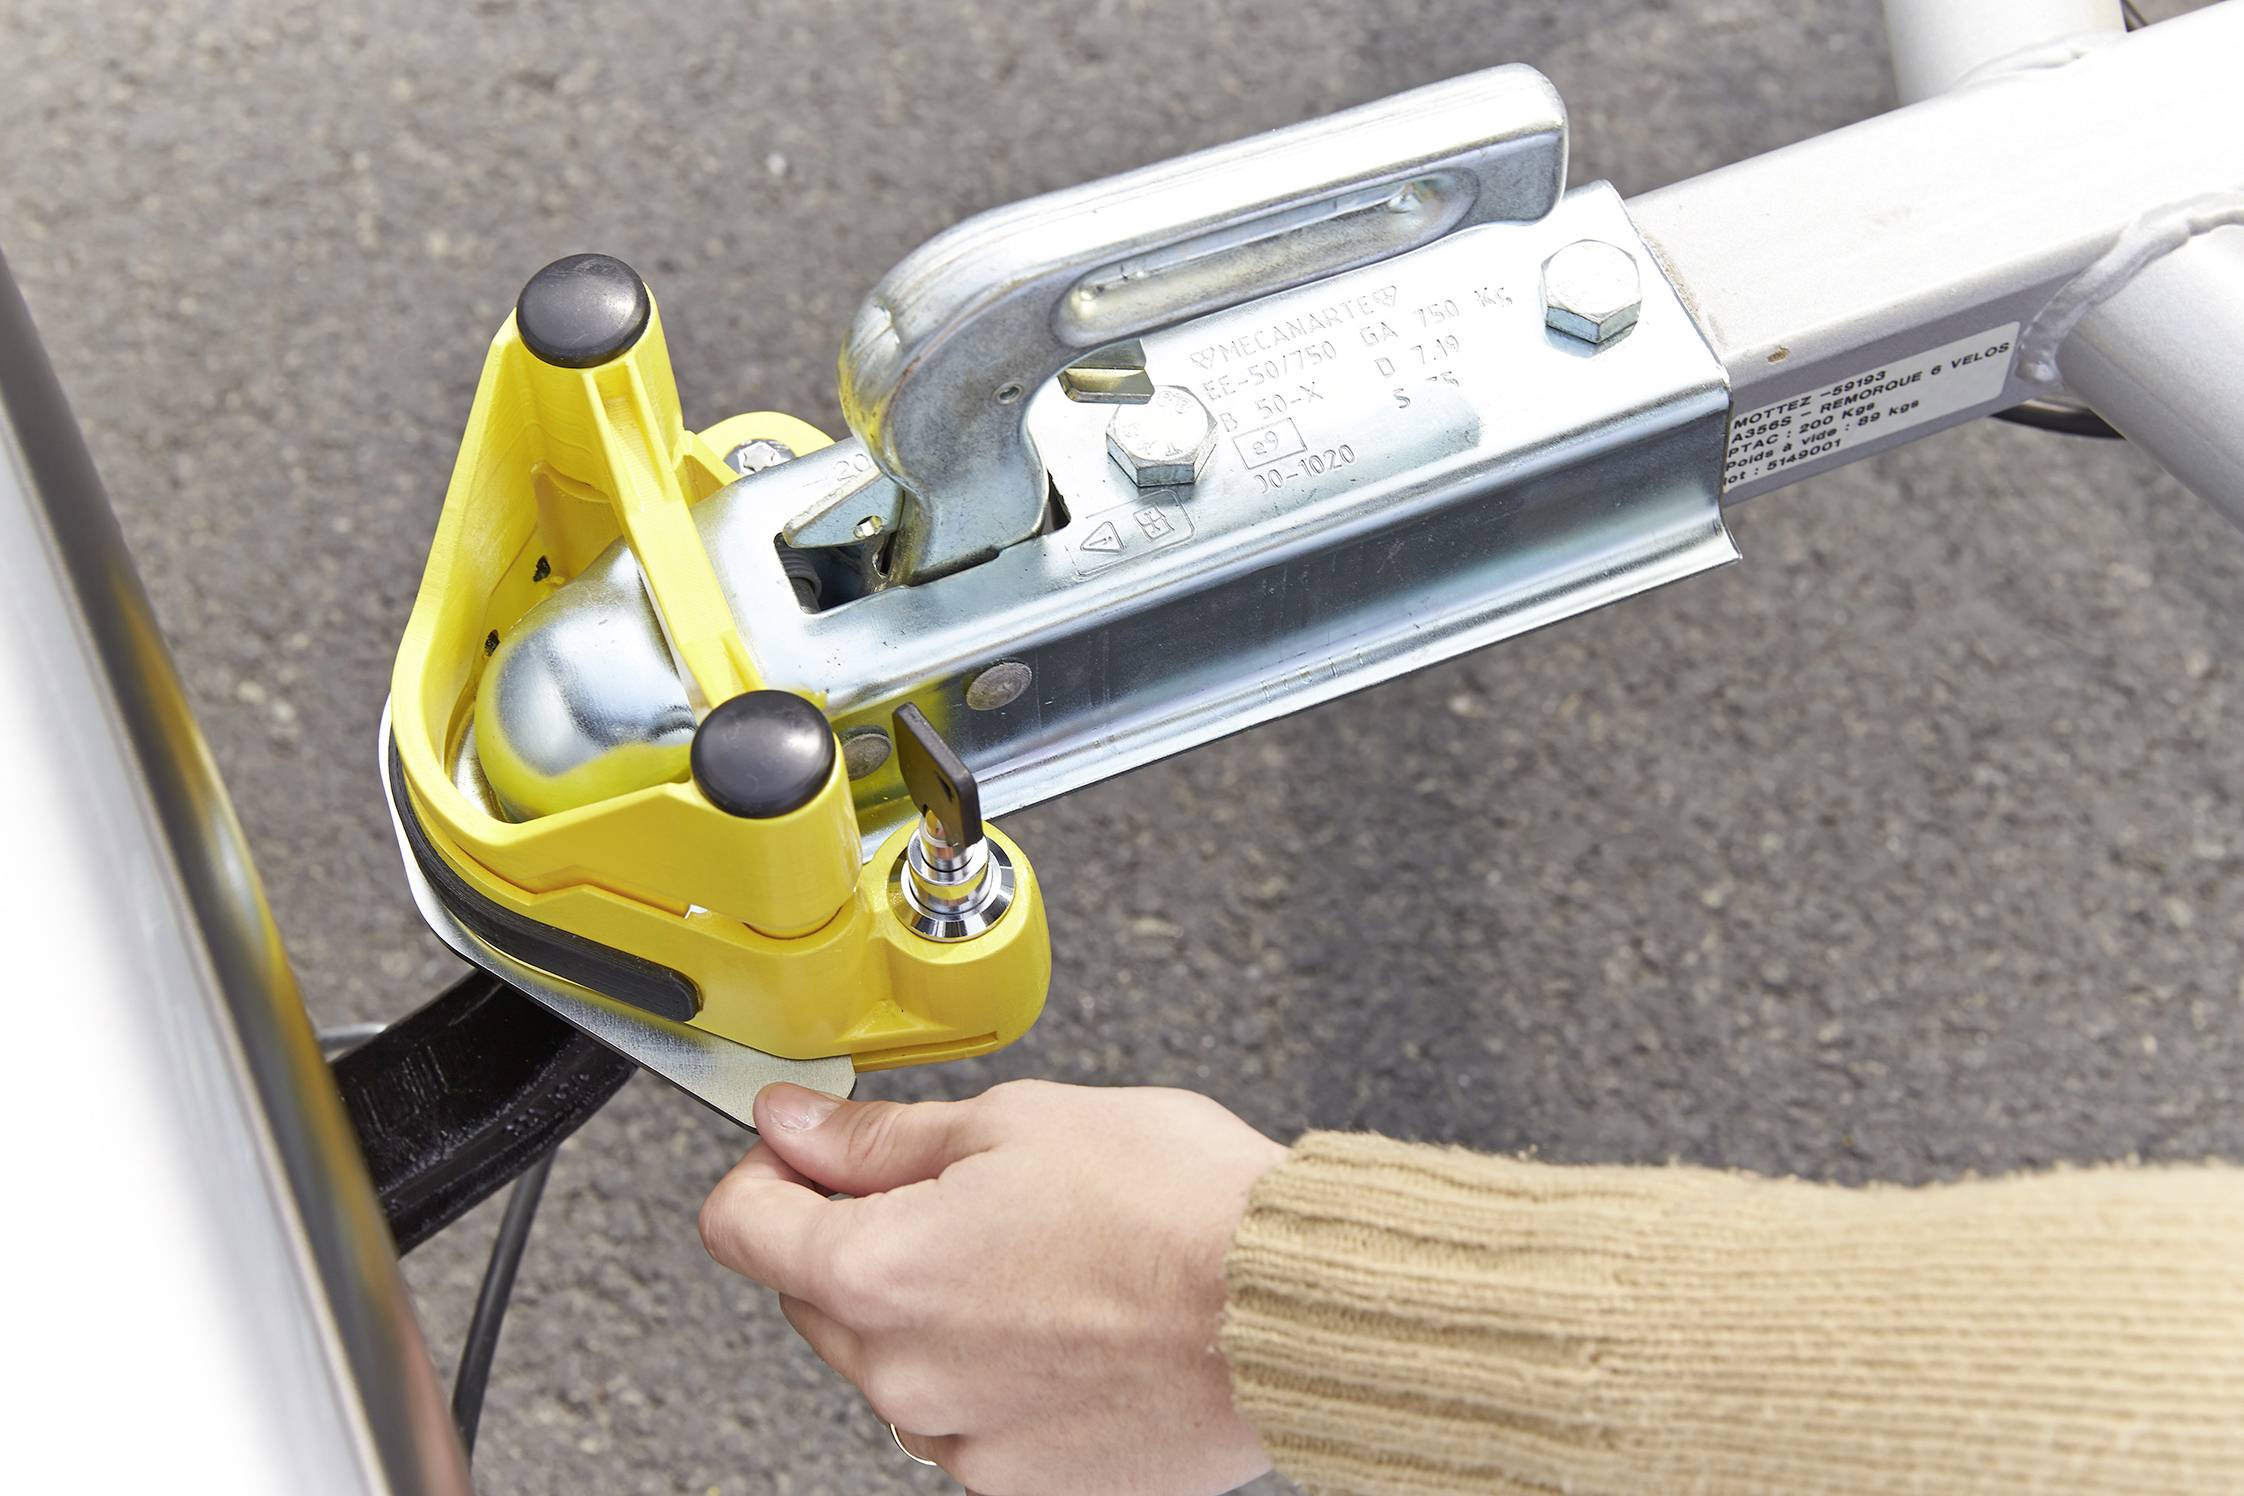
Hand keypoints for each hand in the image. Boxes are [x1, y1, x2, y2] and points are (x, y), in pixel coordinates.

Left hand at [699, 1079, 1288, 1494]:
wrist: (1292, 1311)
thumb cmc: (1175, 1206)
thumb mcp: (1014, 1123)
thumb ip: (878, 1136)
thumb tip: (791, 1124)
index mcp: (879, 1270)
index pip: (738, 1224)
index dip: (770, 1169)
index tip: (808, 1150)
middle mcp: (901, 1374)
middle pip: (814, 1294)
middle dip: (858, 1234)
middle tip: (959, 1188)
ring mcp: (962, 1441)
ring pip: (892, 1361)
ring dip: (929, 1308)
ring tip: (1037, 1257)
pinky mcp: (1022, 1484)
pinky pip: (964, 1419)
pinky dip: (992, 1371)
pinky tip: (1068, 1321)